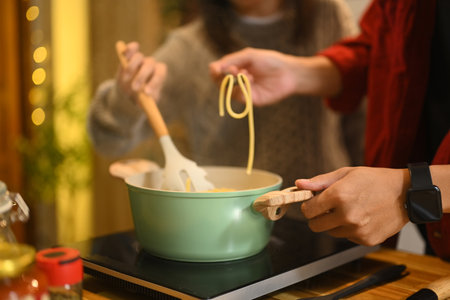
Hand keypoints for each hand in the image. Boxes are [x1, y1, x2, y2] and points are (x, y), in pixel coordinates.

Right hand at [116, 41, 166, 101]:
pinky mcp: (130, 55)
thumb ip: (146, 100)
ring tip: (125, 80)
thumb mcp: (146, 102)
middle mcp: (151, 64)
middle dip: (141, 77)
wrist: (131, 92)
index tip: (147, 93)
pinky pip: (132, 48)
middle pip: (149, 65)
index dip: (155, 82)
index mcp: (158, 74)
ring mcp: (141, 58)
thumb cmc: (141, 98)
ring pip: (139, 56)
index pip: (160, 74)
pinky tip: (124, 55)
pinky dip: (129, 49)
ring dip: (132, 67)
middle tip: (134, 89)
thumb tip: (144, 102)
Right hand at [209, 47, 301, 105]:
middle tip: (233, 71)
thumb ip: (231, 60)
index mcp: (236, 69)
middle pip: (220, 83)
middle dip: (223, 77)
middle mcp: (237, 81)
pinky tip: (251, 80)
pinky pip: (240, 97)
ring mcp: (244, 92)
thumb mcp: (249, 56)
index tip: (217, 69)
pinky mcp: (251, 100)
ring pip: (228, 91)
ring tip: (245, 73)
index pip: (218, 72)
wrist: (289, 72)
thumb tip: (213, 68)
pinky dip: (242, 88)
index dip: (215, 71)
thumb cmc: (270, 61)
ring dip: (234, 82)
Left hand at [295, 167, 409, 245]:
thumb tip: (299, 185)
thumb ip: (320, 182)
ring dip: (334, 223)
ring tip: (349, 209)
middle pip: (315, 226)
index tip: (313, 203)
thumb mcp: (346, 173)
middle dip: (317, 217)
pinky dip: (349, 229)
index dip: (308, 206)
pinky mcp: (366, 240)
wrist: (406, 194)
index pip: (308, 210)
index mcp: (338, 195)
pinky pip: (347, 237)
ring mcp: (357, 230)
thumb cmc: (375, 180)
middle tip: (327, 208)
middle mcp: (346, 215)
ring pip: (331, 232)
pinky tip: (361, 217)